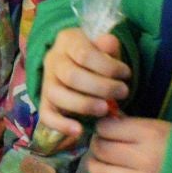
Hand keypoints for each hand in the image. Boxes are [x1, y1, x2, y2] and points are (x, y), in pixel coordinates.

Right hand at [38, 28, 130, 147]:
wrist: (79, 65)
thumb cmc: (97, 58)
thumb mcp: (104, 47)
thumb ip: (108, 46)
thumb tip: (109, 42)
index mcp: (67, 41)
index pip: (84, 54)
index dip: (108, 66)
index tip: (126, 74)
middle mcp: (53, 60)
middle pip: (71, 75)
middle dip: (101, 87)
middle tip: (123, 93)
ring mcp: (46, 82)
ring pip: (57, 95)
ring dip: (84, 105)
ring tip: (106, 110)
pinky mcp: (45, 102)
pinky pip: (46, 115)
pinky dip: (61, 125)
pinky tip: (79, 131)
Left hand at [81, 116, 171, 172]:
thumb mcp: (168, 128)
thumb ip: (139, 126)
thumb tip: (111, 120)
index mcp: (149, 133)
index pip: (108, 127)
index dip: (102, 128)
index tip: (104, 130)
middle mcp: (141, 157)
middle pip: (102, 149)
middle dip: (97, 147)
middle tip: (101, 148)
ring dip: (96, 167)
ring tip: (99, 165)